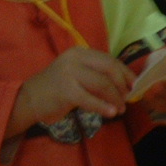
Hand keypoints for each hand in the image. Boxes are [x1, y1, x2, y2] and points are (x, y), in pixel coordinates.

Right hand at [17, 47, 134, 125]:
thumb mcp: (77, 74)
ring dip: (115, 98)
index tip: (134, 85)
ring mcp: (69, 73)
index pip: (109, 59)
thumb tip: (125, 85)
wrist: (31, 98)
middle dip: (122, 84)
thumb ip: (96, 74)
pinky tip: (111, 113)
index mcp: (79, 52)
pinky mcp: (66, 90)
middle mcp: (74, 58)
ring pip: (102, 83)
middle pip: (109, 67)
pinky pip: (91, 99)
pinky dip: (104, 107)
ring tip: (119, 109)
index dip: (125, 73)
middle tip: (127, 98)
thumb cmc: (57, 88)